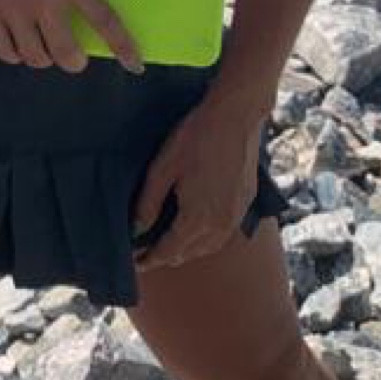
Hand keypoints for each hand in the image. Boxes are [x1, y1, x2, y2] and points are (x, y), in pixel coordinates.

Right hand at [0, 0, 143, 73]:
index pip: (104, 21)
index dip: (124, 47)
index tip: (134, 64)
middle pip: (67, 54)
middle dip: (77, 60)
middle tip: (77, 52)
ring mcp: (12, 7)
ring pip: (35, 57)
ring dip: (46, 57)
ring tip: (47, 45)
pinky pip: (3, 50)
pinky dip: (15, 54)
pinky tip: (19, 44)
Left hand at [132, 94, 266, 267]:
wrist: (236, 116)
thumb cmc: (196, 138)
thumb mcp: (163, 168)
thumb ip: (149, 203)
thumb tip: (137, 228)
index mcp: (197, 218)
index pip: (169, 251)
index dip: (150, 260)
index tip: (135, 263)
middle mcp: (220, 225)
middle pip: (189, 253)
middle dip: (166, 257)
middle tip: (146, 253)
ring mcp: (236, 215)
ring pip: (208, 247)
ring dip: (187, 250)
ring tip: (168, 244)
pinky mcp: (245, 203)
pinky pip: (223, 233)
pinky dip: (205, 239)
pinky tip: (196, 227)